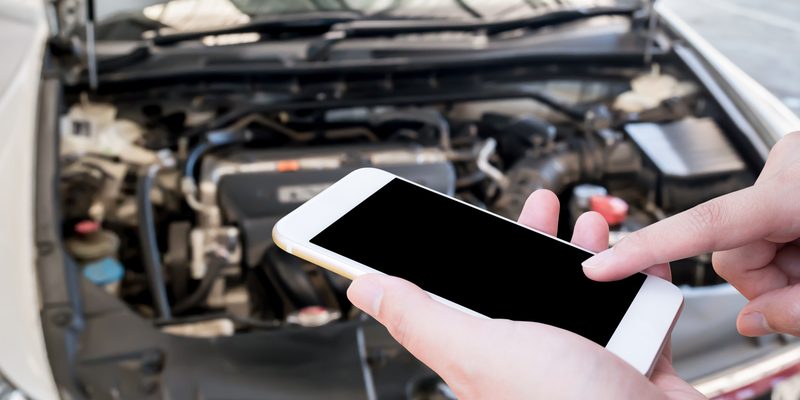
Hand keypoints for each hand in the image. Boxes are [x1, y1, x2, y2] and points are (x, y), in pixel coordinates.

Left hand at [347, 190, 701, 398]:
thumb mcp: (479, 350)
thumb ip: (421, 317)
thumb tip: (362, 289)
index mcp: (491, 355)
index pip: (469, 294)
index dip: (470, 254)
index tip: (472, 220)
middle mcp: (538, 360)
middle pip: (531, 288)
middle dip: (538, 240)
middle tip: (542, 206)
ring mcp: (589, 364)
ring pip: (586, 296)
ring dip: (591, 255)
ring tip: (592, 226)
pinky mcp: (636, 366)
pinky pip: (639, 314)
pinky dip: (641, 284)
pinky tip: (640, 263)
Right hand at [583, 132, 799, 336]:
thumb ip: (795, 309)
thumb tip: (751, 320)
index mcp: (795, 192)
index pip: (703, 224)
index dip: (645, 248)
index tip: (599, 267)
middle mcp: (783, 170)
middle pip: (723, 245)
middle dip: (757, 279)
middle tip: (798, 290)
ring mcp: (784, 169)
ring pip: (738, 239)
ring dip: (772, 268)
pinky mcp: (786, 175)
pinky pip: (755, 223)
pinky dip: (780, 250)